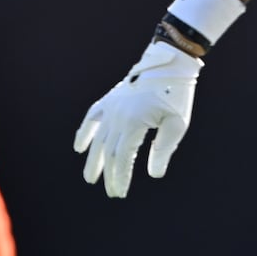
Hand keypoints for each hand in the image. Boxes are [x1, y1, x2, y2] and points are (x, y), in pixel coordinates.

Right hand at [74, 40, 202, 197]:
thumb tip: (154, 174)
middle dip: (109, 174)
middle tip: (113, 191)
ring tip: (90, 178)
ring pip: (98, 138)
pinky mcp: (111, 98)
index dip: (120, 176)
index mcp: (134, 123)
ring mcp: (112, 106)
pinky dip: (84, 132)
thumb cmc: (177, 94)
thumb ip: (164, 149)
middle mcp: (118, 115)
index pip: (122, 158)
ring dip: (93, 159)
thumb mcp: (177, 124)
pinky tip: (79, 147)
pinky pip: (93, 117)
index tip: (120, 192)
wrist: (170, 63)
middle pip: (108, 152)